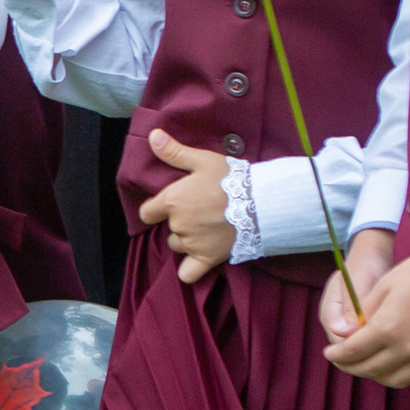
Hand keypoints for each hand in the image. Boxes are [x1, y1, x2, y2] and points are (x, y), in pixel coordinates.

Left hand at [137, 128, 234, 284]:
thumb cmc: (232, 179)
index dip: (156, 209)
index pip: (147, 212)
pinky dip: (189, 270)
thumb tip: (152, 136)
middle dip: (179, 222)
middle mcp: (178, 225)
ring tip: (207, 229)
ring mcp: (192, 244)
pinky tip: (198, 259)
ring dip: (188, 241)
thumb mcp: (203, 160)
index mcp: (172, 201)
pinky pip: (188, 273)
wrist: (262, 203)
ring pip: (179, 246)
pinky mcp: (208, 259)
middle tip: (201, 213)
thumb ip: (175, 152)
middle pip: (168, 229)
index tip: (170, 206)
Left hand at [324, 225, 409, 385]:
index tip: (329, 353)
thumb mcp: (384, 287)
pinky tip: (394, 364)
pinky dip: (400, 374)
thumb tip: (348, 333)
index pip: (353, 352)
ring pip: (394, 380)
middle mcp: (408, 349)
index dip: (337, 355)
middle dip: (351, 367)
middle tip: (342, 361)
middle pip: (371, 369)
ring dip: (375, 374)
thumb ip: (364, 314)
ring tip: (367, 364)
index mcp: (388, 329)